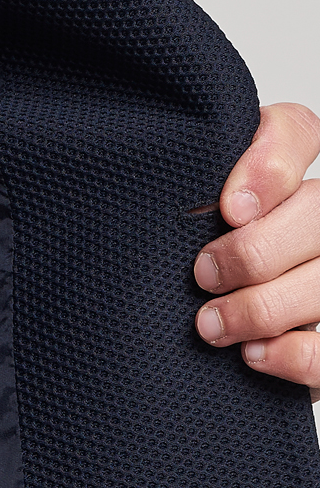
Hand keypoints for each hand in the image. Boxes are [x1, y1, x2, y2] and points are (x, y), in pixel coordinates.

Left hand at [194, 102, 319, 397]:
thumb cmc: (193, 261)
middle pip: (316, 212)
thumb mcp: (181, 221)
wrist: (217, 336)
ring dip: (262, 308)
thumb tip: (197, 205)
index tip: (229, 209)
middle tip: (203, 275)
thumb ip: (188, 195)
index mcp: (285, 176)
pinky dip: (293, 354)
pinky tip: (253, 353)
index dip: (269, 168)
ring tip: (211, 324)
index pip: (296, 133)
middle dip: (254, 252)